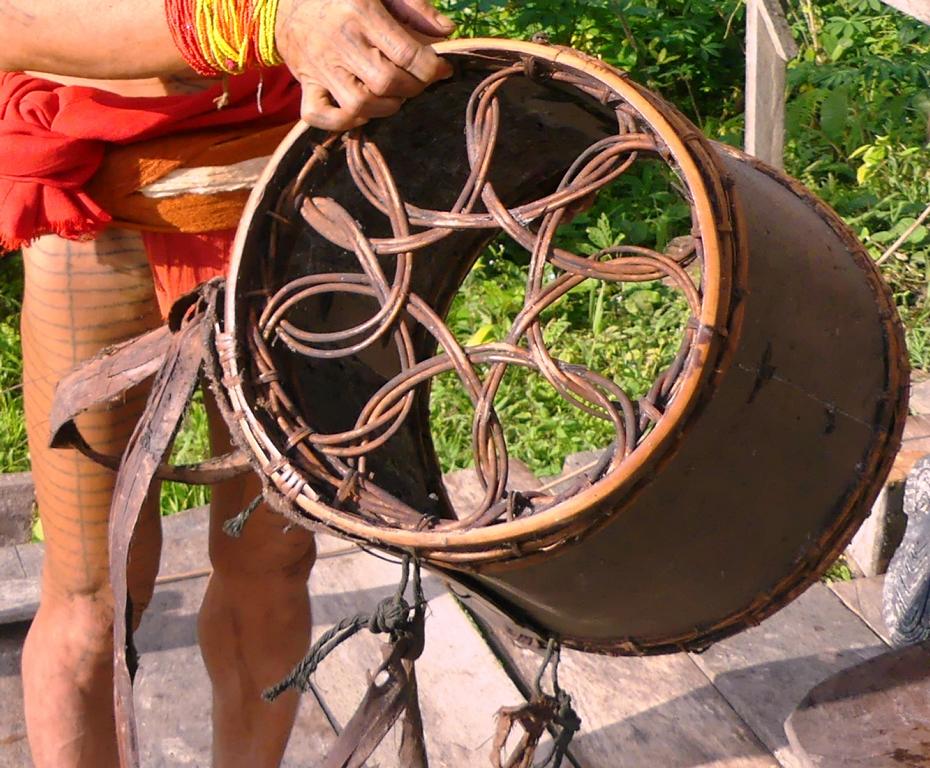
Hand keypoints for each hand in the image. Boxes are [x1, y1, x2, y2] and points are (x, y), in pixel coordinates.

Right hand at [275, 0, 454, 129]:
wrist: (286, 0)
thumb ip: (415, 6)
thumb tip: (448, 31)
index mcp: (360, 11)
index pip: (407, 54)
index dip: (432, 69)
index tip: (442, 70)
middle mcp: (340, 42)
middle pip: (386, 83)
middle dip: (412, 88)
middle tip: (416, 82)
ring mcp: (320, 67)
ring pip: (358, 105)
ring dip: (384, 108)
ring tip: (393, 96)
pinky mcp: (306, 85)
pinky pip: (319, 116)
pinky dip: (343, 122)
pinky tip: (361, 111)